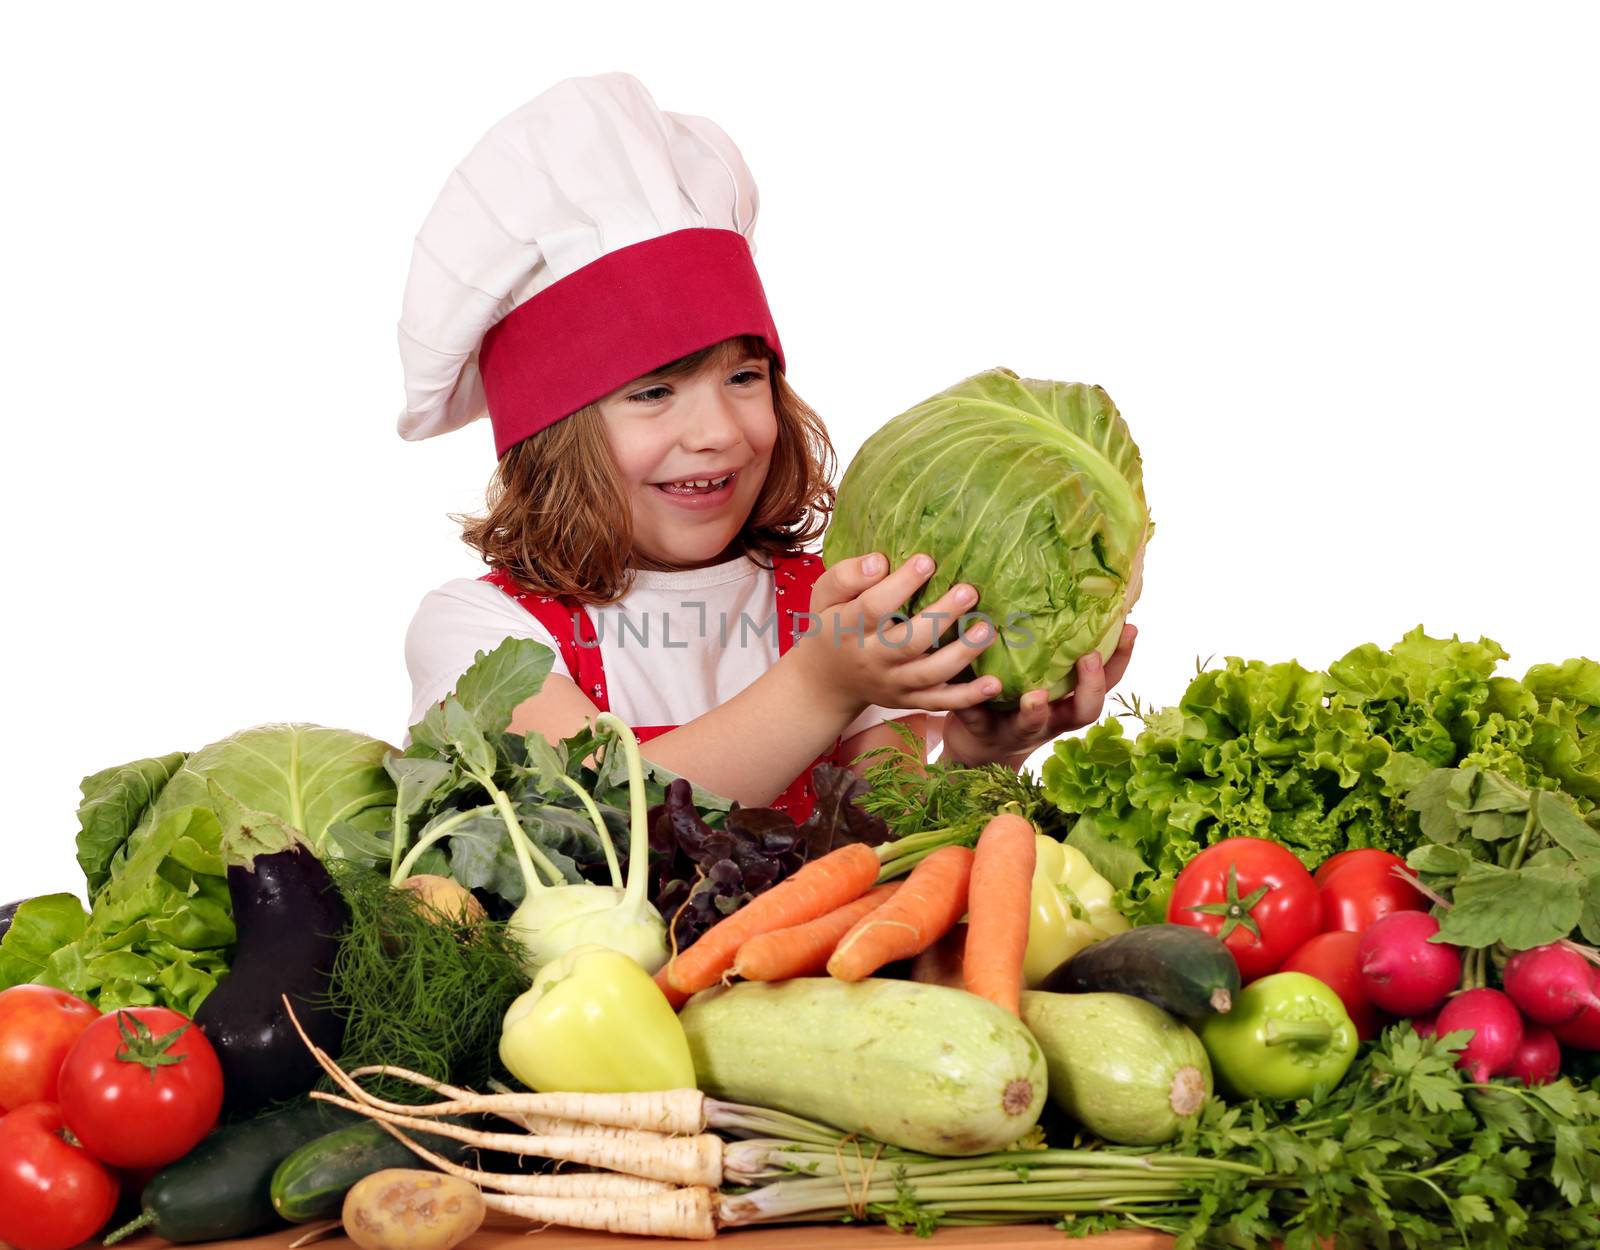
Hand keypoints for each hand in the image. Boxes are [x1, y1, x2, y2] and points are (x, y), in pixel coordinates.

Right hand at [796, 552, 1000, 717]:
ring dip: (962, 653)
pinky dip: (968, 697)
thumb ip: (846, 576)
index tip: (928, 560)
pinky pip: (940, 702)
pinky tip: (993, 683)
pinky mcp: (908, 701)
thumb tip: (880, 561)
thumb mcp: (824, 596)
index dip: (902, 584)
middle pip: (909, 642)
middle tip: (969, 590)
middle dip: (942, 616)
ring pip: (930, 674)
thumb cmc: (831, 626)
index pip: (874, 607)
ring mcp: (892, 684)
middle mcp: (871, 660)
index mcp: (847, 629)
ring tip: (987, 629)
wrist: (826, 682)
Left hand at [942, 623, 1137, 767]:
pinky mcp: (983, 730)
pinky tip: (976, 685)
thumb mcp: (1045, 675)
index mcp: (1071, 700)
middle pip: (1084, 711)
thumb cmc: (1020, 701)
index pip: (1108, 680)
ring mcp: (1019, 728)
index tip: (1129, 628)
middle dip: (1091, 685)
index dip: (1121, 658)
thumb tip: (1073, 588)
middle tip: (1089, 657)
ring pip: (1034, 724)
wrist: (979, 747)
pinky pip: (979, 718)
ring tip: (1036, 696)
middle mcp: (1052, 719)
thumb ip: (1058, 646)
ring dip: (1036, 711)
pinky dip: (976, 704)